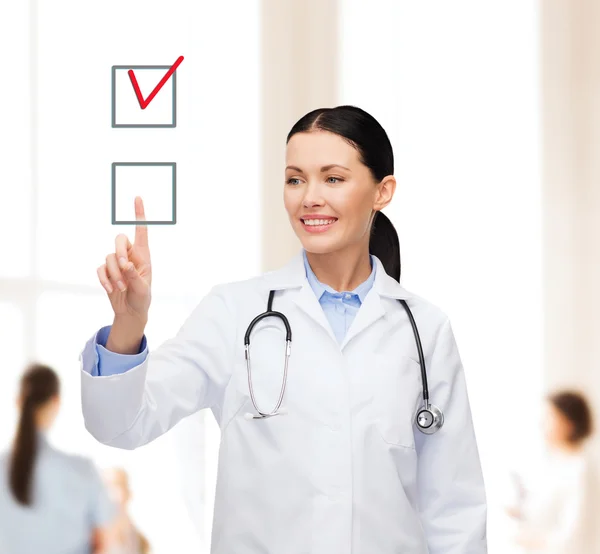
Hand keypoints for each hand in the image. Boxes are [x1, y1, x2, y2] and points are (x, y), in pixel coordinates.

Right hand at [97, 197, 151, 323]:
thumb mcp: (143, 289)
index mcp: (143, 255)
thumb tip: (126, 264)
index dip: (139, 214)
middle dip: (119, 253)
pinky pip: (100, 269)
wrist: (131, 311)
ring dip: (114, 274)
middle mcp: (129, 255)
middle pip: (119, 240)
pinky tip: (110, 289)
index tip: (138, 197)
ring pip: (109, 257)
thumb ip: (135, 276)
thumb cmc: (142, 298)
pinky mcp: (106, 272)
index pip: (141, 231)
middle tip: (124, 268)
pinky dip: (104, 279)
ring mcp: (116, 263)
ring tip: (121, 288)